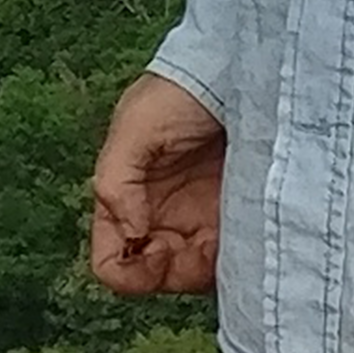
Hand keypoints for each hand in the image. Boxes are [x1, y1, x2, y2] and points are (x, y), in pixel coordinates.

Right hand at [91, 74, 225, 295]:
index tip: (151, 244)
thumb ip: (116, 178)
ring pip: (191, 278)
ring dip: (202, 270)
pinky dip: (234, 266)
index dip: (126, 267)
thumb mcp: (137, 124)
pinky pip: (232, 267)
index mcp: (126, 199)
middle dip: (168, 271)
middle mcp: (161, 218)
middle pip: (152, 277)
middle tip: (195, 243)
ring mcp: (201, 224)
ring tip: (221, 236)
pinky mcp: (241, 224)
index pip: (111, 259)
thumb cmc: (181, 93)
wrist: (242, 74)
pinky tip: (242, 234)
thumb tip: (130, 231)